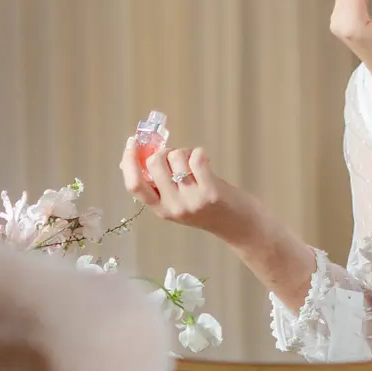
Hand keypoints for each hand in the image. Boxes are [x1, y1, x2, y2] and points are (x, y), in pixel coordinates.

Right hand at [122, 135, 253, 249]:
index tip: (132, 143)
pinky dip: (200, 153)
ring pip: (176, 157)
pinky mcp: (210, 193)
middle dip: (166, 152)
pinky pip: (196, 158)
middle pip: (154, 163)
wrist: (242, 227)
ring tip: (196, 164)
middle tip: (179, 158)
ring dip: (186, 153)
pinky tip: (206, 162)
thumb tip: (135, 158)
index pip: (134, 185)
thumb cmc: (210, 211)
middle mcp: (173, 207)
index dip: (129, 161)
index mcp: (161, 210)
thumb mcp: (179, 202)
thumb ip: (160, 186)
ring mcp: (191, 200)